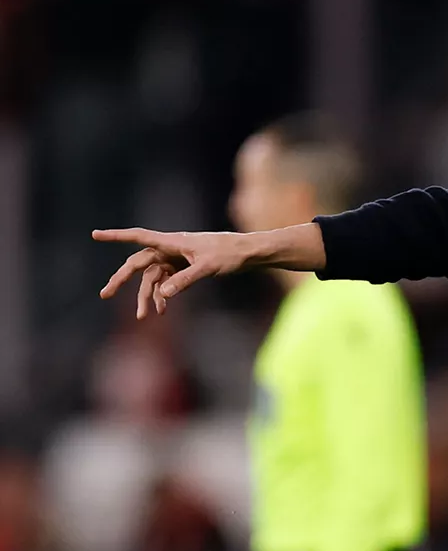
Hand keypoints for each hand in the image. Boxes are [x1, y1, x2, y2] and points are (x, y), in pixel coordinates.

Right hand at [93, 228, 256, 318]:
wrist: (249, 253)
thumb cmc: (230, 254)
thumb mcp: (207, 268)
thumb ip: (184, 281)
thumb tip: (162, 294)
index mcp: (173, 241)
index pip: (139, 237)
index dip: (116, 236)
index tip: (95, 234)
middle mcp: (171, 248)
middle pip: (139, 263)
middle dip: (122, 279)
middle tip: (104, 294)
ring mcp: (177, 258)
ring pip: (153, 277)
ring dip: (146, 296)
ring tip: (143, 316)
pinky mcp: (184, 267)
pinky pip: (166, 282)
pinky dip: (162, 295)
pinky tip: (162, 310)